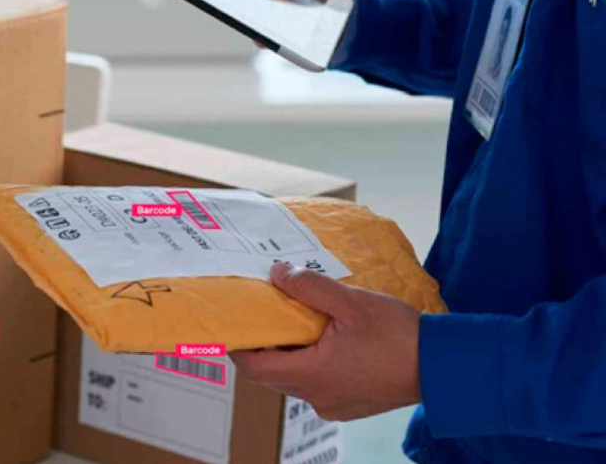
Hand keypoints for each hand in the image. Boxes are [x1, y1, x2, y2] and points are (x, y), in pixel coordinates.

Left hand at [230, 262, 420, 421]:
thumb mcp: (352, 303)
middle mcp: (317, 397)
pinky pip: (316, 384)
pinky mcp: (349, 405)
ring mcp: (333, 405)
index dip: (239, 343)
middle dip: (264, 344)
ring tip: (296, 320)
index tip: (235, 321)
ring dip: (290, 352)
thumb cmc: (399, 335)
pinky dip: (311, 363)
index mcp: (312, 374)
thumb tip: (276, 274)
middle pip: (272, 373)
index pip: (255, 366)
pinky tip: (324, 338)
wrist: (444, 367)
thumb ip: (310, 287)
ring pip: (294, 379)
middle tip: (265, 312)